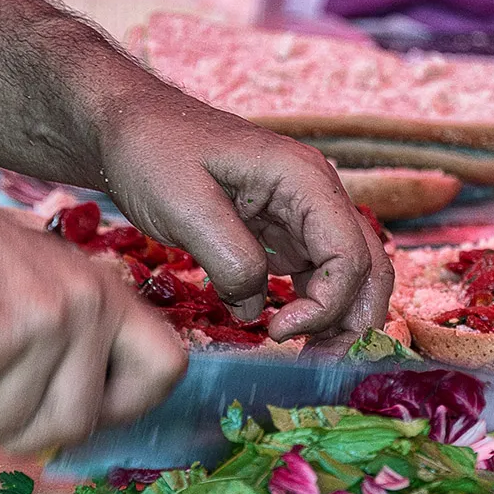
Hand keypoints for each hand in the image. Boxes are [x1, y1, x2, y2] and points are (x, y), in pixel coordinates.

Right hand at [0, 188, 185, 455]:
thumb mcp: (46, 285)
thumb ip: (73, 342)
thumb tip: (82, 423)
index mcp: (108, 295)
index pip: (166, 367)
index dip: (128, 405)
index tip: (88, 412)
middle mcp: (86, 306)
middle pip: (77, 422)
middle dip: (25, 434)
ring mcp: (40, 323)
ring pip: (12, 425)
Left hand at [98, 93, 393, 351]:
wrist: (127, 127)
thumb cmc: (153, 152)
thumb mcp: (186, 207)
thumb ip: (232, 261)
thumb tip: (257, 309)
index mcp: (304, 179)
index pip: (349, 255)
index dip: (326, 304)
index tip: (277, 332)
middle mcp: (316, 196)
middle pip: (367, 268)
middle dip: (353, 322)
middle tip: (319, 367)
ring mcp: (302, 215)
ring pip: (347, 277)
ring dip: (336, 321)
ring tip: (307, 361)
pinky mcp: (282, 233)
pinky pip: (315, 277)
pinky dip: (310, 310)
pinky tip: (284, 334)